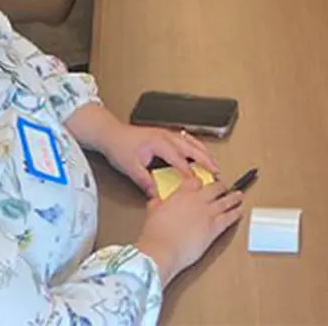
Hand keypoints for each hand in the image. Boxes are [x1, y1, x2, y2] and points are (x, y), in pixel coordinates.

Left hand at [98, 124, 218, 196]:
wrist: (111, 134)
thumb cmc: (120, 147)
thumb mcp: (131, 167)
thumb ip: (145, 181)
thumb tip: (156, 194)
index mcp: (159, 143)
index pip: (179, 160)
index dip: (190, 172)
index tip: (198, 183)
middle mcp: (166, 136)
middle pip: (192, 148)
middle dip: (205, 160)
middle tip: (216, 171)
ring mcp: (167, 134)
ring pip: (192, 142)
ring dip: (204, 152)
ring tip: (214, 163)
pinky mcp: (166, 134)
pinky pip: (187, 139)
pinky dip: (197, 146)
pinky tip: (200, 151)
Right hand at [135, 179, 244, 282]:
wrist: (162, 250)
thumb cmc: (155, 234)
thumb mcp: (152, 212)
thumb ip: (157, 203)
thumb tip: (155, 199)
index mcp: (182, 194)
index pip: (195, 181)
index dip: (201, 182)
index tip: (203, 183)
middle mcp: (197, 200)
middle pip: (215, 188)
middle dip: (221, 186)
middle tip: (224, 187)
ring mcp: (208, 213)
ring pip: (226, 201)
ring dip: (234, 197)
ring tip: (239, 195)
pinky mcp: (214, 228)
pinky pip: (229, 218)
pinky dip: (236, 213)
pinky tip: (240, 211)